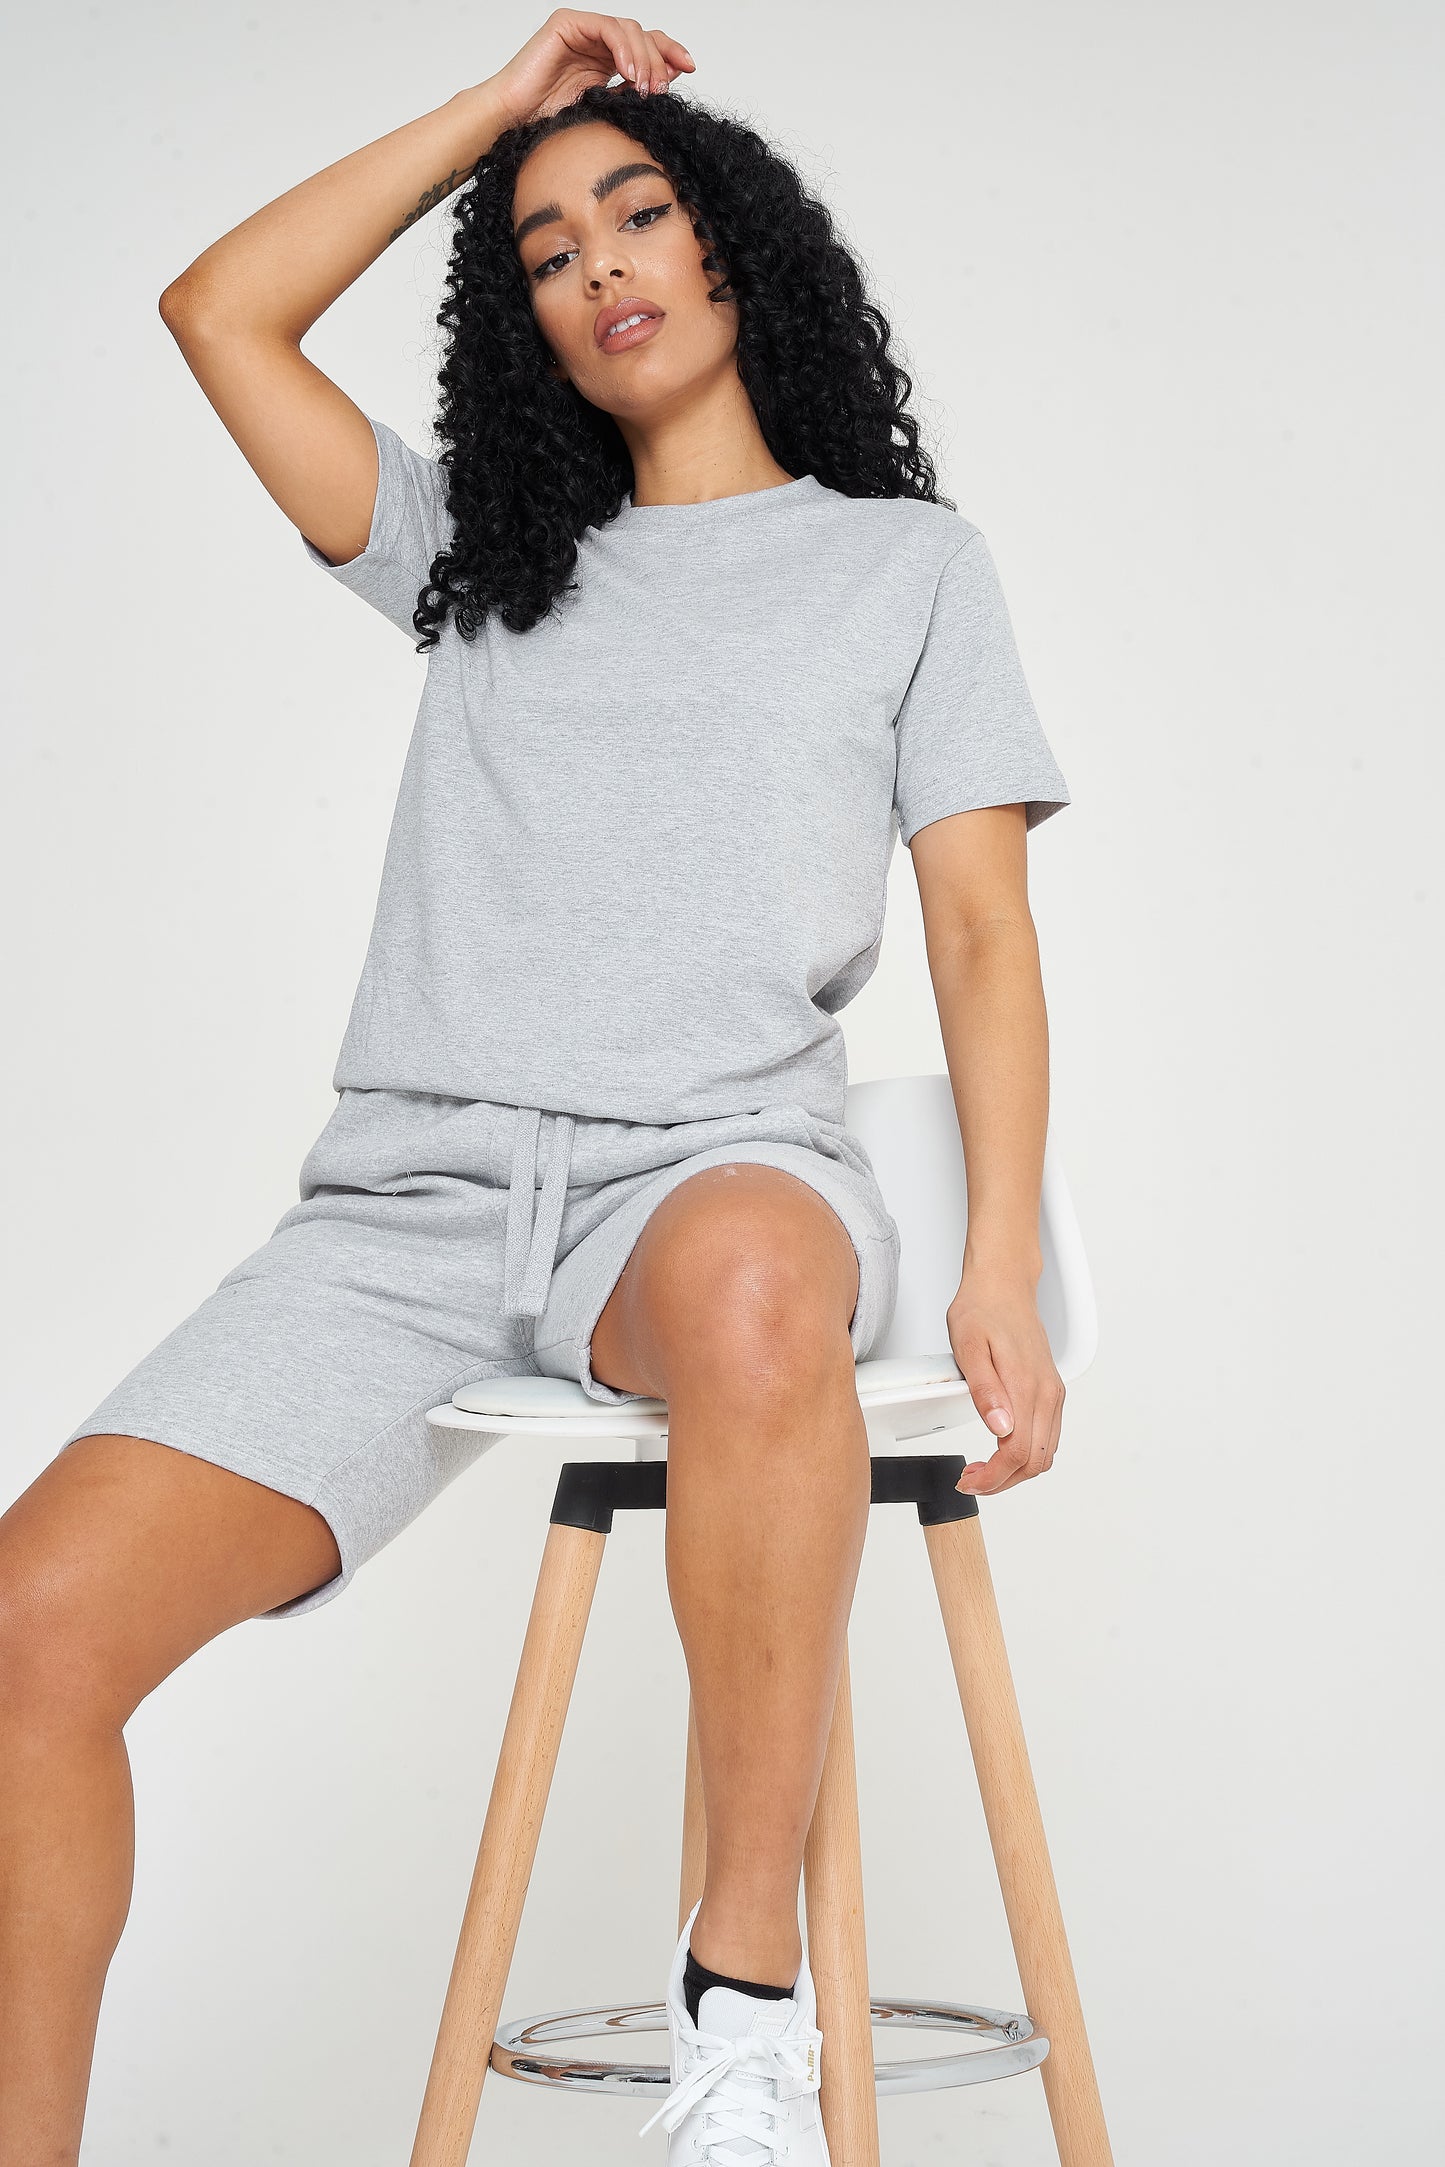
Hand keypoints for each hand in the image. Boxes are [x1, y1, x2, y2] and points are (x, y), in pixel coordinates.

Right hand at [489, 12, 695, 127]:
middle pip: (643, 36)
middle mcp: (597, 43)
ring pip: (629, 30)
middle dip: (660, 59)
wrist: (513, 123)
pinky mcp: (567, 25)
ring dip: (644, 57)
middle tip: (661, 89)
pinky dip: (623, 46)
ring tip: (646, 86)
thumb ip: (631, 95)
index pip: (647, 48)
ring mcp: (583, 31)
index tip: (690, 68)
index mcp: (607, 62)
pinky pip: (606, 27)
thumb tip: (666, 83)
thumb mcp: (605, 114)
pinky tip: (629, 72)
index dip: (671, 53)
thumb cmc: (550, 127)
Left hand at [946, 1268, 1063, 1495]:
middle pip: (1035, 1461)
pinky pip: (1047, 1435)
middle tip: (971, 1478)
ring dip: (1016, 1470)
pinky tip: (1002, 1448)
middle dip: (1003, 1480)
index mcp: (1026, 1386)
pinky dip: (1027, 1453)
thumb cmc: (983, 1309)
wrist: (1004, 1284)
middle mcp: (1047, 1393)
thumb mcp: (968, 1346)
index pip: (1018, 1453)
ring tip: (982, 1467)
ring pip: (1045, 1453)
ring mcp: (1052, 1392)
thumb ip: (985, 1391)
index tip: (969, 1479)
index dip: (993, 1476)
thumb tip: (1000, 1429)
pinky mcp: (1051, 1389)